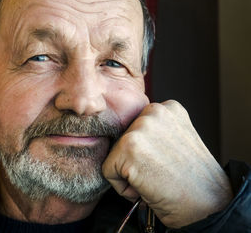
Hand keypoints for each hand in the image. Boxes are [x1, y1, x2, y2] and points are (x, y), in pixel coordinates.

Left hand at [102, 100, 232, 227]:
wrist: (208, 207)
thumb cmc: (193, 181)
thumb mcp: (177, 141)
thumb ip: (154, 132)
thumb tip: (125, 138)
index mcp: (167, 108)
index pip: (135, 129)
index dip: (145, 152)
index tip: (163, 162)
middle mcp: (154, 110)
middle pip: (122, 139)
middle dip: (135, 161)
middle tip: (160, 172)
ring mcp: (140, 127)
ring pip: (114, 155)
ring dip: (129, 172)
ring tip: (155, 179)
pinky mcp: (128, 146)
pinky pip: (108, 171)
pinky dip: (123, 187)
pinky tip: (147, 187)